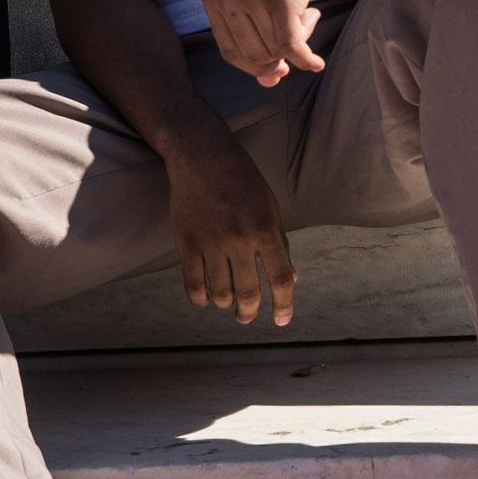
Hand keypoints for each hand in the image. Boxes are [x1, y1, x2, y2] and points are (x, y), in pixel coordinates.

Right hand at [166, 132, 295, 325]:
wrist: (202, 157)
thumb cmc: (244, 181)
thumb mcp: (271, 207)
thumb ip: (280, 244)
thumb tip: (291, 277)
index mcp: (266, 230)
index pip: (280, 277)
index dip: (284, 304)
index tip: (282, 321)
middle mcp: (240, 239)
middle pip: (249, 292)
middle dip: (249, 312)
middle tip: (247, 318)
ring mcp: (211, 242)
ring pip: (220, 292)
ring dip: (226, 304)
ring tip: (228, 303)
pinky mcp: (186, 242)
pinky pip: (192, 283)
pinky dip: (200, 299)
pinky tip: (205, 299)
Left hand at [202, 0, 335, 87]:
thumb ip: (256, 36)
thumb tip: (268, 84)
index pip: (230, 53)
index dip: (256, 66)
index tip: (278, 68)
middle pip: (255, 54)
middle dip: (281, 54)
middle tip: (301, 30)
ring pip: (277, 49)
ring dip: (299, 44)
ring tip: (310, 16)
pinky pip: (293, 45)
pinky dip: (307, 59)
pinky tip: (317, 62)